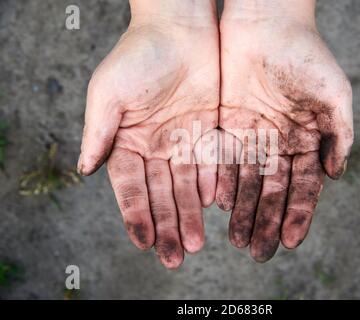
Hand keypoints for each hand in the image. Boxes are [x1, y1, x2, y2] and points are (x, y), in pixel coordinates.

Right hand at [77, 0, 218, 268]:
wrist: (182, 27)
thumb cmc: (139, 54)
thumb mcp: (109, 93)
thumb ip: (99, 132)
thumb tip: (83, 170)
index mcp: (128, 140)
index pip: (130, 187)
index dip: (136, 215)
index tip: (143, 242)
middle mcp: (156, 146)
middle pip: (161, 193)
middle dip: (166, 225)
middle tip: (174, 257)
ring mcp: (184, 141)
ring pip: (187, 186)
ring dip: (190, 214)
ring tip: (195, 244)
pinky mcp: (210, 132)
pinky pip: (212, 165)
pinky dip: (212, 187)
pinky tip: (213, 209)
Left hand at [217, 0, 353, 261]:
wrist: (265, 22)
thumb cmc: (305, 53)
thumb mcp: (334, 93)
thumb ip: (341, 133)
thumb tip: (337, 174)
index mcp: (307, 139)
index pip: (303, 186)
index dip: (297, 214)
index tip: (289, 240)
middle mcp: (279, 142)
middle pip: (272, 190)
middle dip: (266, 221)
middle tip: (258, 252)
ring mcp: (253, 136)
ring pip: (247, 181)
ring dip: (243, 210)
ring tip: (237, 240)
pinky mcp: (227, 125)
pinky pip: (224, 160)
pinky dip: (223, 183)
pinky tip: (220, 206)